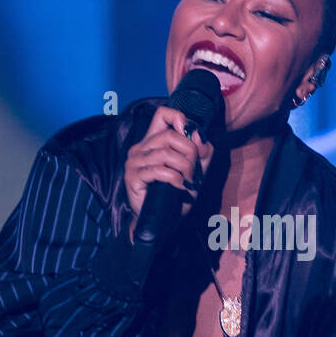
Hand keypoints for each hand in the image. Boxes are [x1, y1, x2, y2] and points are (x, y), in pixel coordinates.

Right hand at [123, 105, 213, 231]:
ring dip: (183, 167)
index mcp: (153, 141)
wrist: (163, 221)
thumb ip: (202, 152)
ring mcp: (134, 162)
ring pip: (165, 153)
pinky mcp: (133, 177)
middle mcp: (141, 148)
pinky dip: (174, 178)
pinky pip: (158, 170)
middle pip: (169, 135)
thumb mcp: (196, 170)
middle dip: (189, 152)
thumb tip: (200, 137)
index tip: (191, 134)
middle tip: (193, 170)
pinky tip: (179, 186)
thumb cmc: (176, 194)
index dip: (179, 118)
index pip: (162, 115)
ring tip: (187, 180)